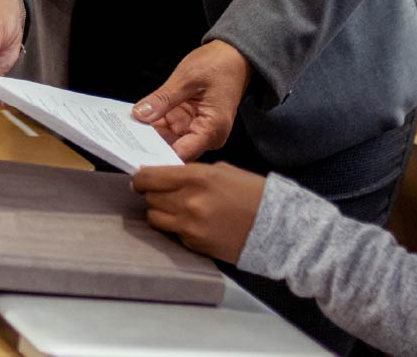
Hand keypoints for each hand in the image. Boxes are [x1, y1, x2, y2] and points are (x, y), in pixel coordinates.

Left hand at [133, 39, 250, 161]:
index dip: (157, 156)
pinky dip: (154, 124)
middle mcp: (207, 136)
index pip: (181, 154)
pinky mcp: (189, 122)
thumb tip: (141, 115)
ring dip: (148, 134)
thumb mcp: (187, 78)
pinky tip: (137, 120)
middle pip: (172, 149)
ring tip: (125, 129)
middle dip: (148, 144)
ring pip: (167, 140)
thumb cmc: (220, 65)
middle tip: (123, 138)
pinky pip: (168, 128)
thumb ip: (163, 99)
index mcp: (212, 129)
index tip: (134, 154)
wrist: (233, 56)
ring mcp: (197, 130)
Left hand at [133, 163, 266, 262]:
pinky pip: (172, 233)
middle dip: (150, 194)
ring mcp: (190, 226)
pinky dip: (176, 227)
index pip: (150, 177)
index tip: (140, 179)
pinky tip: (191, 222)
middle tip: (158, 193)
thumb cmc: (251, 193)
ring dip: (159, 211)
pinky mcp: (194, 244)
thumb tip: (163, 176)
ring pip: (154, 217)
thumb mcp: (221, 171)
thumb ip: (190, 174)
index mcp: (197, 178)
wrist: (276, 226)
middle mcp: (189, 201)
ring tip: (172, 208)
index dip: (140, 178)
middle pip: (149, 197)